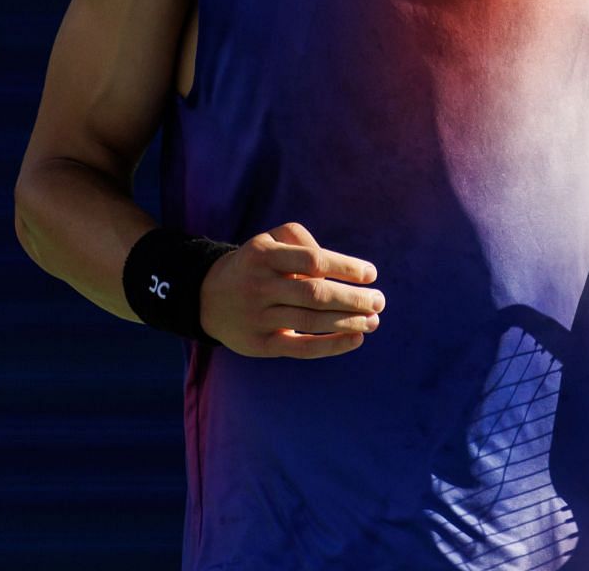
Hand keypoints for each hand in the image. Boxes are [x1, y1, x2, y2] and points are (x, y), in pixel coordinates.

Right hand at [200, 221, 384, 357]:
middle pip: (315, 294)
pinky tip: (355, 339)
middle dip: (353, 298)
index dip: (345, 267)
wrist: (209, 297)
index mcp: (263, 255)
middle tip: (380, 301)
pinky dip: (331, 346)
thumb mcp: (268, 240)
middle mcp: (259, 286)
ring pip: (311, 322)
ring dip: (348, 322)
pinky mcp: (260, 345)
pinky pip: (301, 348)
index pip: (312, 261)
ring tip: (373, 320)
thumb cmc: (255, 264)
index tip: (371, 274)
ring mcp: (258, 317)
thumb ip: (301, 240)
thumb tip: (337, 266)